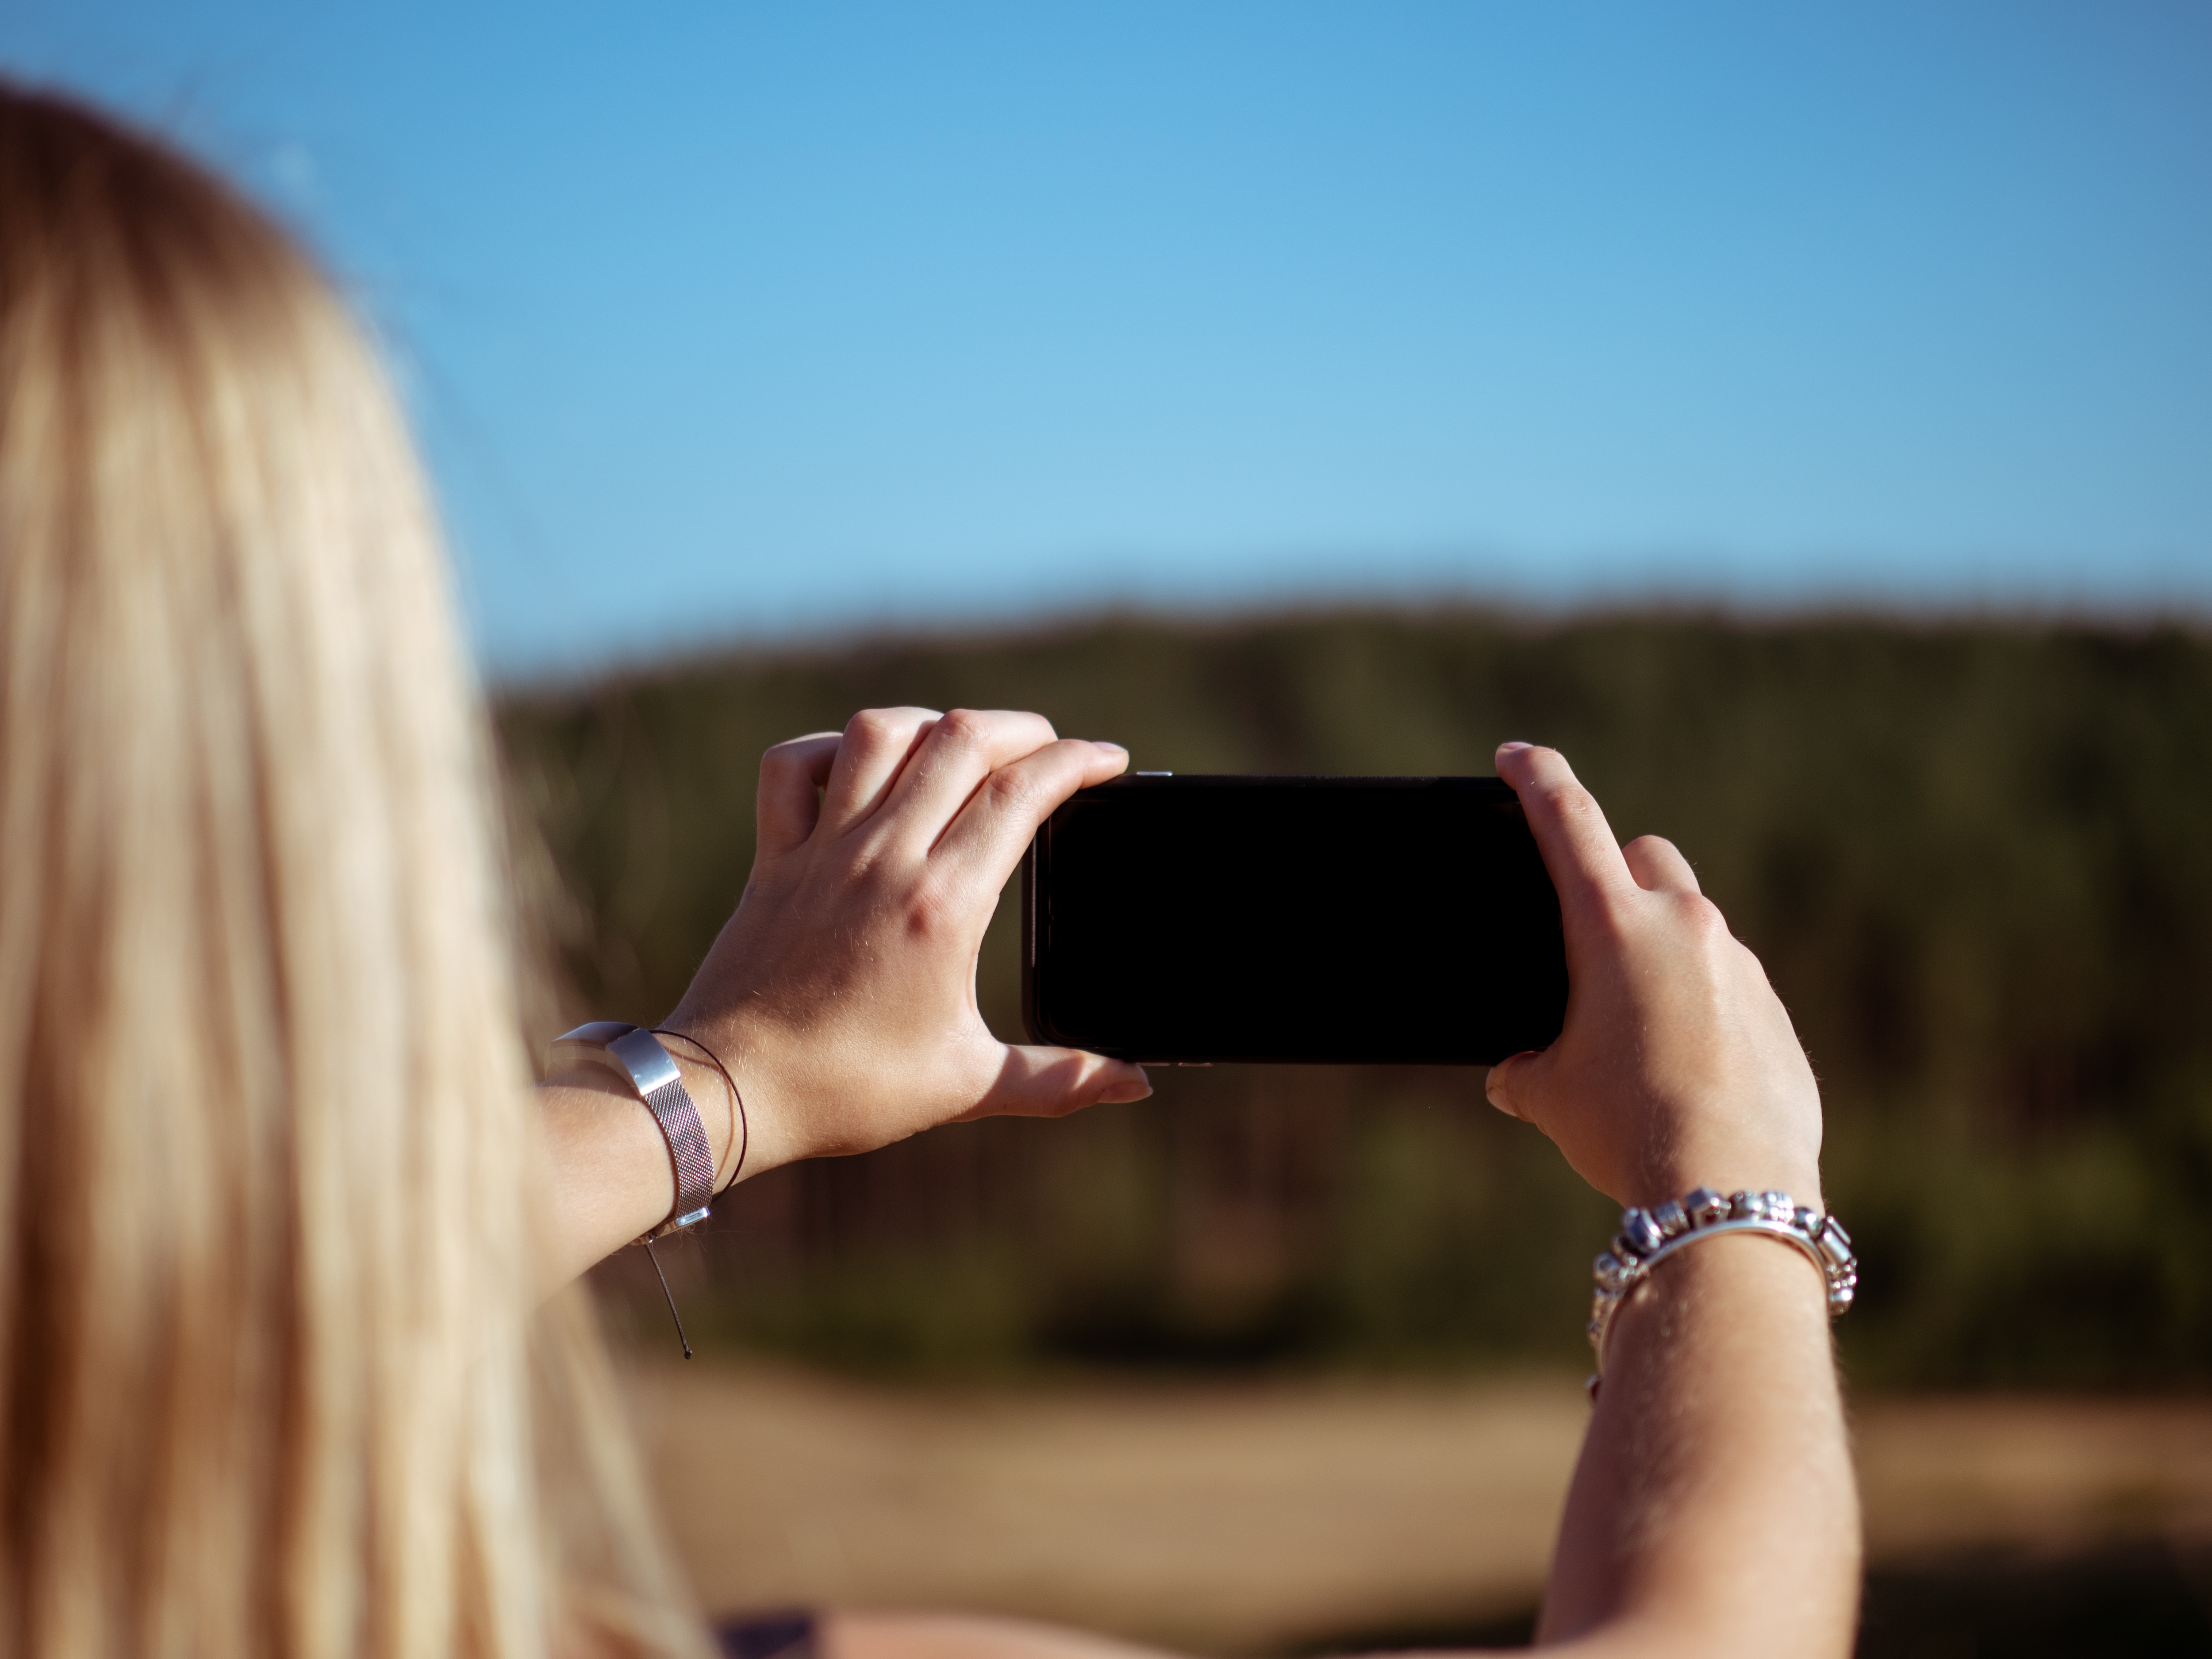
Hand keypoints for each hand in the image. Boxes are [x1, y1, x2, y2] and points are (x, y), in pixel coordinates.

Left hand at [662, 707, 1150, 1177]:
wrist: (733, 1092)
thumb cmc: (849, 1089)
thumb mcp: (967, 1084)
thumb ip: (1059, 1079)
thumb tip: (1133, 1084)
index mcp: (942, 905)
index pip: (1021, 792)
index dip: (1076, 760)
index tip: (1108, 760)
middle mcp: (884, 859)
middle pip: (962, 738)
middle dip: (1023, 727)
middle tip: (1051, 748)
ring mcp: (824, 850)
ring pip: (883, 732)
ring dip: (934, 722)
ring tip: (966, 744)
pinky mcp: (775, 857)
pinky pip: (795, 765)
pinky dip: (833, 748)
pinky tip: (863, 765)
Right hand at [1482, 742, 1824, 1209]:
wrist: (1729, 1189)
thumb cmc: (1627, 1132)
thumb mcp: (1552, 1099)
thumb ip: (1526, 1070)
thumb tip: (1516, 1076)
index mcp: (1613, 928)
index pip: (1567, 820)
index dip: (1536, 778)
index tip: (1516, 756)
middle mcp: (1684, 928)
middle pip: (1647, 854)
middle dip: (1617, 872)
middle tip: (1589, 930)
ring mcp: (1739, 966)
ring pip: (1694, 926)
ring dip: (1662, 954)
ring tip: (1635, 1031)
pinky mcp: (1774, 1013)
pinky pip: (1730, 985)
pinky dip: (1701, 1006)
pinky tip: (1683, 1069)